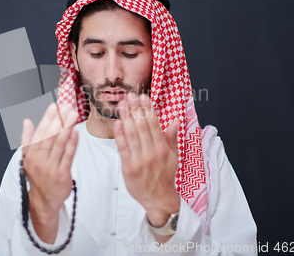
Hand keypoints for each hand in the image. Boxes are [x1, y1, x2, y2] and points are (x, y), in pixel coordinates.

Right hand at [21, 103, 78, 242]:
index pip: (39, 132)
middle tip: (66, 106)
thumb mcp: (28, 159)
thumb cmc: (38, 177)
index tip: (54, 105)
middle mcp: (39, 160)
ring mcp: (50, 168)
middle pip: (50, 136)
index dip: (47, 118)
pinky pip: (68, 156)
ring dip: (66, 128)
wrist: (44, 201)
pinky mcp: (62, 175)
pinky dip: (72, 144)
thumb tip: (27, 121)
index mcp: (30, 155)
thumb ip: (27, 139)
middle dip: (59, 119)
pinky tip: (76, 133)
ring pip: (59, 144)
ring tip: (73, 115)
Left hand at [114, 93, 179, 227]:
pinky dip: (120, 135)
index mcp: (162, 148)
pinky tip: (118, 123)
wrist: (158, 198)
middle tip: (131, 95)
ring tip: (123, 104)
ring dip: (126, 117)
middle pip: (142, 126)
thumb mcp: (173, 156)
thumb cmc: (165, 175)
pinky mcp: (128, 167)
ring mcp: (139, 160)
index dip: (148, 109)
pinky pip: (123, 148)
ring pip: (132, 134)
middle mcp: (151, 153)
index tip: (143, 96)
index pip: (154, 124)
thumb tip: (176, 120)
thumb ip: (172, 137)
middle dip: (136, 109)